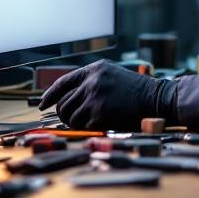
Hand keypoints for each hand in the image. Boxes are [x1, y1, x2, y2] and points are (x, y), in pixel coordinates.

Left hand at [39, 61, 177, 129]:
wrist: (155, 98)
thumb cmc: (135, 90)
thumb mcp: (111, 76)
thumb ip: (91, 82)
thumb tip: (69, 98)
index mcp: (94, 70)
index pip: (63, 82)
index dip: (50, 95)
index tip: (42, 104)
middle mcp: (91, 81)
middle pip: (63, 102)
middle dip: (63, 114)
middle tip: (69, 121)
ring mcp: (94, 97)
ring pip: (70, 116)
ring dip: (76, 123)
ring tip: (89, 122)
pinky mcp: (99, 113)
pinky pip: (82, 125)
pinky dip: (88, 128)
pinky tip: (101, 123)